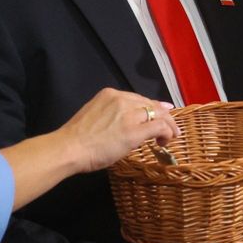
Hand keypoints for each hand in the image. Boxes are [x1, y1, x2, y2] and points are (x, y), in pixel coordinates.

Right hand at [58, 88, 178, 172]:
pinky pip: (159, 127)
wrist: (70, 148)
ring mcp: (129, 115)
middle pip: (151, 104)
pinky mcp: (134, 131)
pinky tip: (165, 140)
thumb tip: (127, 122)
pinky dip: (167, 132)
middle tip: (172, 128)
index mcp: (110, 94)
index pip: (139, 98)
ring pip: (159, 114)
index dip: (153, 107)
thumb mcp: (95, 115)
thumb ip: (112, 114)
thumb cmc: (77, 138)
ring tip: (172, 136)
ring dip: (169, 125)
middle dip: (164, 116)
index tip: (163, 113)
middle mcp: (121, 100)